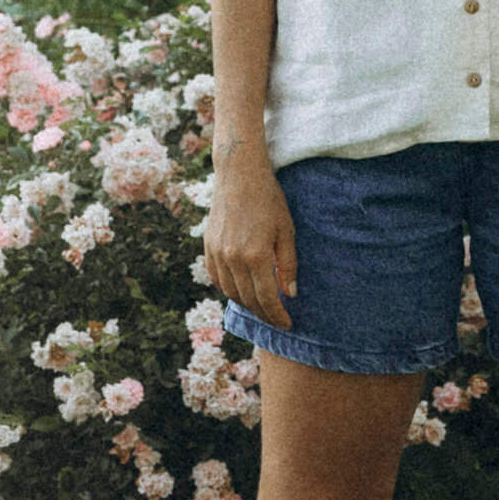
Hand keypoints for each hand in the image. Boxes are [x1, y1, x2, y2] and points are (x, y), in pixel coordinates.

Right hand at [204, 158, 296, 331]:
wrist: (239, 175)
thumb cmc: (269, 200)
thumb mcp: (286, 230)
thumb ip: (288, 265)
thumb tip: (290, 294)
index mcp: (255, 255)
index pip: (267, 298)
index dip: (277, 315)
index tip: (287, 324)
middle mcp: (233, 258)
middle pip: (248, 299)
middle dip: (264, 314)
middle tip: (277, 319)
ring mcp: (217, 254)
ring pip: (231, 292)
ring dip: (247, 304)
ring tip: (262, 307)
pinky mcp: (208, 247)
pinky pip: (217, 279)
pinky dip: (229, 289)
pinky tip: (242, 290)